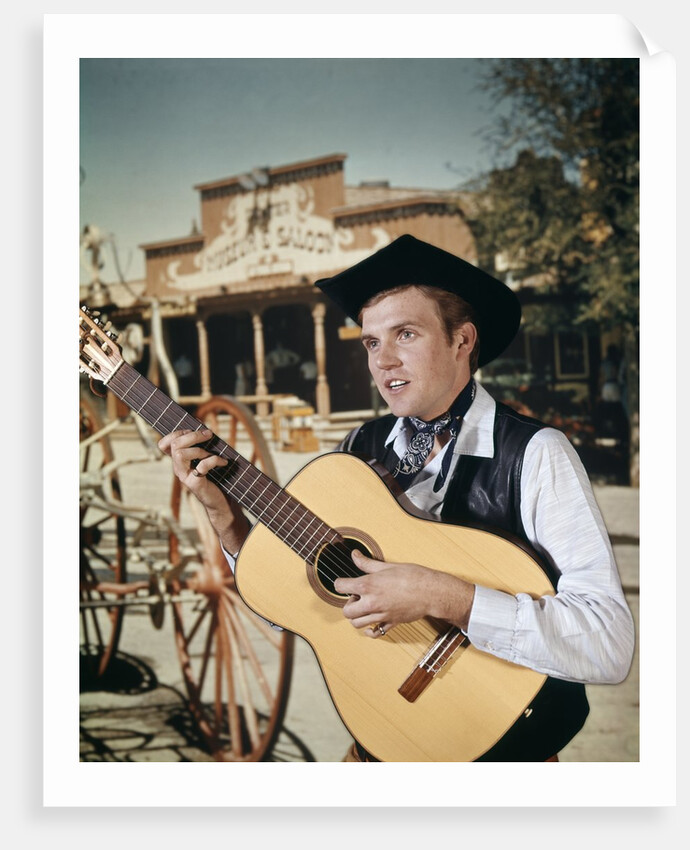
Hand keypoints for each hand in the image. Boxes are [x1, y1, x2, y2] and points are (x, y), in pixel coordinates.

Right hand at [157, 428, 228, 506]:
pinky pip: (201, 466)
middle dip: (193, 435)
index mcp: (179, 460)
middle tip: (209, 434)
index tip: (193, 430)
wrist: (222, 501)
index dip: (176, 433)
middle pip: (175, 445)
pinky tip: (223, 462)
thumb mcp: (207, 456)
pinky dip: (214, 460)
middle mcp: (178, 468)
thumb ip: (201, 442)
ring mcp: (184, 476)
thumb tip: (199, 422)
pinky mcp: (194, 484)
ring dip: (200, 450)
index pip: (164, 444)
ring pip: (180, 454)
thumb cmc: (216, 477)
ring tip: (213, 453)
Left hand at [333, 550, 474, 637]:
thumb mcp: (386, 566)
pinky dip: (369, 630)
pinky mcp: (390, 623)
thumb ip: (367, 563)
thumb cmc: (412, 576)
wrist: (431, 591)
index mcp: (368, 585)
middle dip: (348, 604)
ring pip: (356, 623)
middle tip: (357, 597)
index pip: (340, 586)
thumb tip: (354, 555)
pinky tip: (371, 622)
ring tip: (365, 607)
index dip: (340, 583)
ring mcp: (380, 615)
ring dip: (356, 616)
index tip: (344, 582)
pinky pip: (374, 633)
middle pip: (346, 611)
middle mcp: (371, 602)